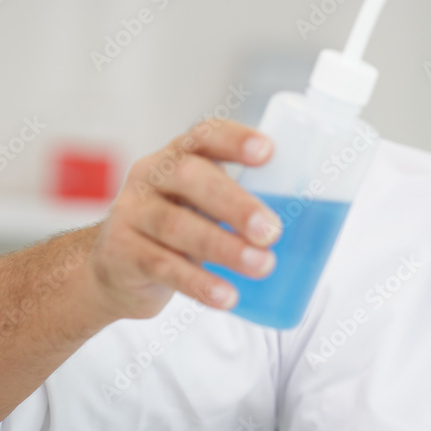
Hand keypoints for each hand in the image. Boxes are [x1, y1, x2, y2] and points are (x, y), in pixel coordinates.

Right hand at [87, 119, 282, 319]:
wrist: (115, 267)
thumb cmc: (179, 226)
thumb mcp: (203, 204)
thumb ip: (241, 201)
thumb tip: (315, 218)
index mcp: (180, 155)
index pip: (205, 135)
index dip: (235, 140)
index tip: (267, 152)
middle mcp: (151, 176)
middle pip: (192, 179)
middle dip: (236, 204)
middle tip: (271, 230)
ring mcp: (131, 213)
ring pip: (177, 227)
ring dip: (224, 248)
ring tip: (262, 266)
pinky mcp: (122, 253)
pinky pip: (163, 267)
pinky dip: (199, 284)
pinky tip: (227, 296)